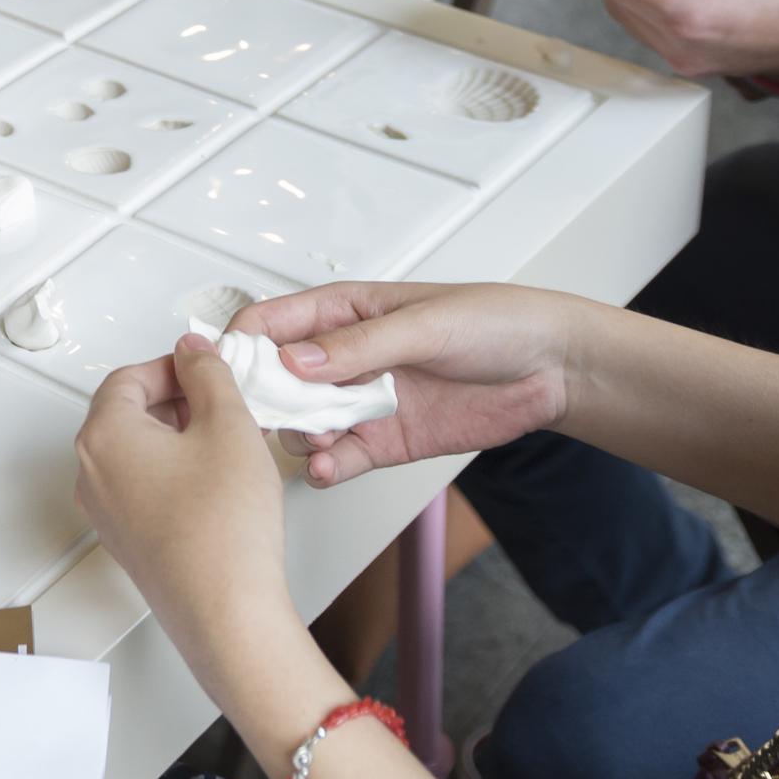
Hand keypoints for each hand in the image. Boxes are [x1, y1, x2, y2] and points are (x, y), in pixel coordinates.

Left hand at [73, 342, 305, 686]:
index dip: (173, 366)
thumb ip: (208, 376)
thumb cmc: (223, 532)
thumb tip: (194, 354)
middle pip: (127, 414)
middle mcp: (93, 476)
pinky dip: (176, 472)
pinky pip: (144, 489)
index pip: (127, 377)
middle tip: (223, 402)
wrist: (227, 614)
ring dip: (179, 437)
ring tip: (229, 441)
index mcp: (103, 437)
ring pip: (137, 453)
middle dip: (177, 400)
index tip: (206, 369)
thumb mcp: (227, 425)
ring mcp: (107, 514)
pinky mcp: (129, 543)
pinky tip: (219, 482)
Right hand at [222, 282, 584, 492]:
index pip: (271, 323)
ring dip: (296, 434)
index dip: (243, 346)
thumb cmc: (494, 322)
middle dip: (263, 400)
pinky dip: (325, 466)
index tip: (227, 372)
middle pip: (277, 380)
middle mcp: (344, 358)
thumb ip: (358, 346)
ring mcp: (363, 401)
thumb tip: (295, 361)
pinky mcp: (384, 441)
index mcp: (343, 312)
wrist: (551, 369)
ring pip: (304, 422)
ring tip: (312, 440)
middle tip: (262, 418)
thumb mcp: (424, 324)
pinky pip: (340, 457)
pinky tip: (325, 467)